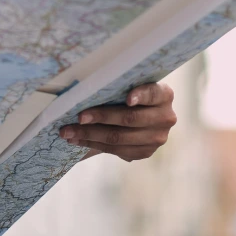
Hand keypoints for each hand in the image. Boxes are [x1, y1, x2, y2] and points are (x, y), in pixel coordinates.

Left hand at [58, 82, 176, 161]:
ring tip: (69, 132)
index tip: (127, 99)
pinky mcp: (146, 152)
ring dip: (90, 134)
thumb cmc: (129, 91)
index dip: (141, 95)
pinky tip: (77, 140)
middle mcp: (166, 117)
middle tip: (78, 117)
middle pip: (130, 118)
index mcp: (164, 95)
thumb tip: (88, 83)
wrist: (142, 113)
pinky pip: (116, 150)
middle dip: (101, 117)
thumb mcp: (131, 84)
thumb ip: (120, 85)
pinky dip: (94, 144)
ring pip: (120, 138)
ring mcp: (157, 138)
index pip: (153, 93)